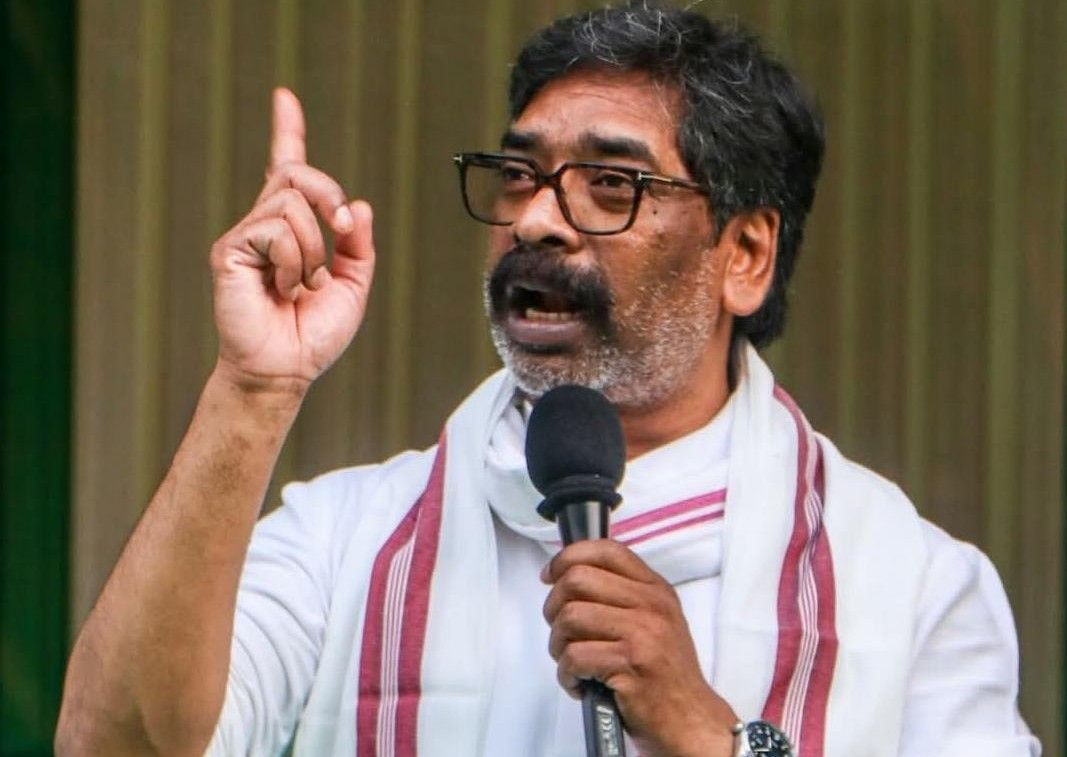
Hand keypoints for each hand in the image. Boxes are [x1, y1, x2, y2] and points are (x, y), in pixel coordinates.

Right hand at [209, 87, 374, 391]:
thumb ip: (358, 244)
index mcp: (292, 229)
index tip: (284, 97)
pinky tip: (280, 289)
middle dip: (328, 194)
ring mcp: (245, 235)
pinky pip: (276, 231)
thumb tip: (356, 204)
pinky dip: (292, 263)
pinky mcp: (228, 249)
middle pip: (296, 172)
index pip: (286, 169)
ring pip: (292, 204)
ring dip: (312, 249)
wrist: (286, 369)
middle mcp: (264, 224)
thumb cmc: (314, 333)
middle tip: (341, 231)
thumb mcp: (353, 285)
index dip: (287, 131)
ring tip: (298, 285)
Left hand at [542, 539, 737, 756]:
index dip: (567, 558)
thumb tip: (567, 576)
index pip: (606, 550)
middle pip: (577, 579)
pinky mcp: (630, 663)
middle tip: (561, 631)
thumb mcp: (655, 621)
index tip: (550, 576)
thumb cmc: (664, 676)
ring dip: (558, 644)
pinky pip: (574, 656)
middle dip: (554, 606)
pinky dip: (566, 674)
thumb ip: (621, 595)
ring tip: (572, 663)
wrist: (690, 720)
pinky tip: (580, 683)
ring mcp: (642, 632)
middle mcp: (651, 604)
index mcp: (655, 589)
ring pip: (570, 617)